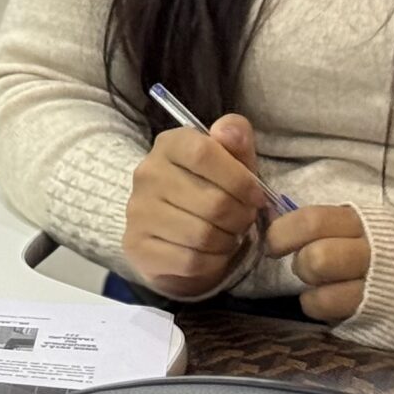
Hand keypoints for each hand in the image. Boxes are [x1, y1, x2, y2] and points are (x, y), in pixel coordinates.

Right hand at [122, 112, 272, 296]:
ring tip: (229, 235)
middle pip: (212, 202)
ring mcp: (138, 211)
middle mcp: (146, 174)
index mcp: (169, 145)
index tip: (256, 195)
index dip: (240, 179)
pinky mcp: (138, 246)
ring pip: (203, 235)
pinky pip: (190, 261)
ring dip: (228, 241)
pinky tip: (213, 253)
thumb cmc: (210, 191)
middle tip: (244, 220)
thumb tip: (229, 131)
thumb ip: (236, 140)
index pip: (203, 152)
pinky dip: (213, 262)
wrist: (171, 233)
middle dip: (241, 217)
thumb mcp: (230, 162)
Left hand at [266, 203, 370, 322]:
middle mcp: (373, 252)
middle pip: (317, 256)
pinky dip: (320, 306)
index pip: (313, 220)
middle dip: (300, 263)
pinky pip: (332, 310)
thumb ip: (330, 225)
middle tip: (305, 267)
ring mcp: (379, 287)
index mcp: (365, 222)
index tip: (275, 244)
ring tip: (322, 287)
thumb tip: (278, 221)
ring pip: (323, 290)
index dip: (283, 232)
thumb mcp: (368, 228)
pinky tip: (331, 303)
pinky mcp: (381, 316)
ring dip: (311, 289)